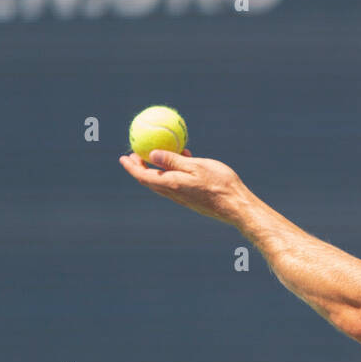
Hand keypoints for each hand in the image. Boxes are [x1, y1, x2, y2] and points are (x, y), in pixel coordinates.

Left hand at [118, 149, 249, 223]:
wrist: (237, 207)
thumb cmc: (220, 184)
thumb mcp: (196, 166)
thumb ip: (174, 160)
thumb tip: (152, 154)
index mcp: (172, 184)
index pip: (144, 176)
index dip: (131, 167)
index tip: (123, 157)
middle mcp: (175, 194)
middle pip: (150, 181)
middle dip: (140, 167)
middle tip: (137, 154)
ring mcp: (184, 199)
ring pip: (163, 183)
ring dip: (157, 169)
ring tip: (159, 155)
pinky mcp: (192, 200)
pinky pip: (176, 184)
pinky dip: (172, 173)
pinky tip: (182, 163)